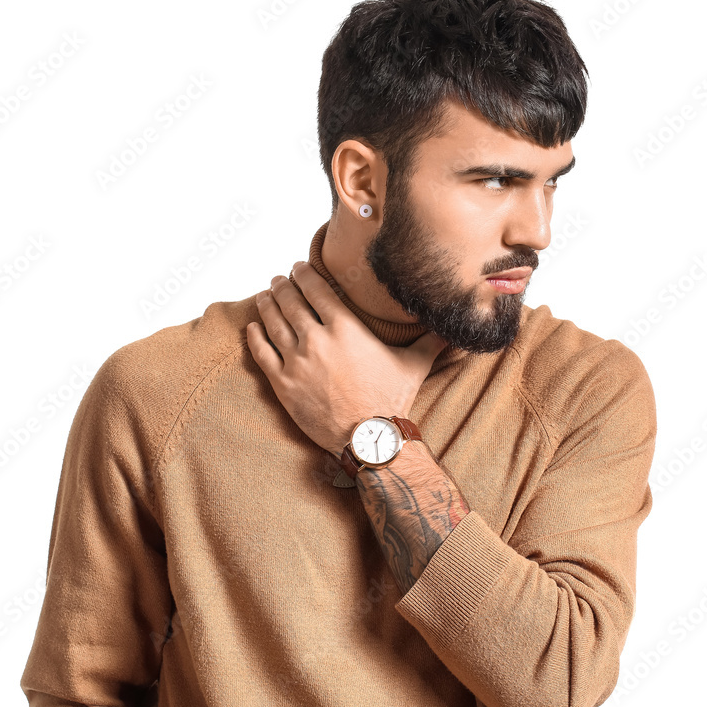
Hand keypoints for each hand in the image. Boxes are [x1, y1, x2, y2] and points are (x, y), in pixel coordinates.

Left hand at [247, 261, 447, 455]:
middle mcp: (317, 340)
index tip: (298, 267)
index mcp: (345, 328)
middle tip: (279, 279)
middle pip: (291, 302)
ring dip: (267, 305)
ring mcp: (296, 362)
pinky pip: (262, 354)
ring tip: (265, 296)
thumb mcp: (414, 363)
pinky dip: (255, 337)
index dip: (304, 275)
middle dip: (283, 286)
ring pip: (273, 323)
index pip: (316, 290)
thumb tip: (454, 326)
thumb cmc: (391, 400)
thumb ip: (431, 339)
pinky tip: (252, 327)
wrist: (369, 439)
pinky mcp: (283, 385)